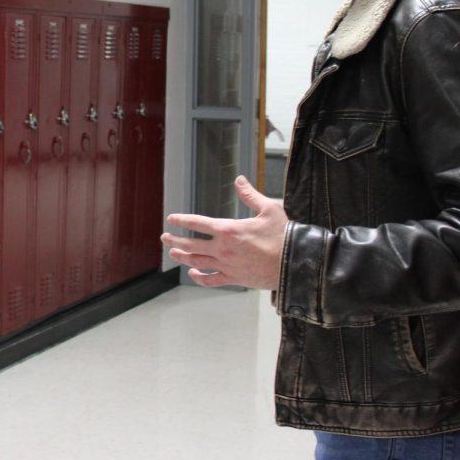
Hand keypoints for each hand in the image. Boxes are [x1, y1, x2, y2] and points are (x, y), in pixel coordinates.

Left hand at [160, 175, 286, 289]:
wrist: (294, 264)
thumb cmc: (283, 235)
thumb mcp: (269, 209)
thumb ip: (250, 195)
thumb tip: (239, 179)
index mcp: (228, 229)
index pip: (197, 223)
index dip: (182, 220)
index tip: (171, 218)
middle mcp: (223, 248)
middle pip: (191, 244)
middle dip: (175, 239)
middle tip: (164, 237)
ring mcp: (226, 265)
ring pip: (197, 261)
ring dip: (182, 256)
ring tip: (173, 252)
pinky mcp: (234, 278)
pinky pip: (211, 280)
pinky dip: (199, 277)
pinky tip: (193, 273)